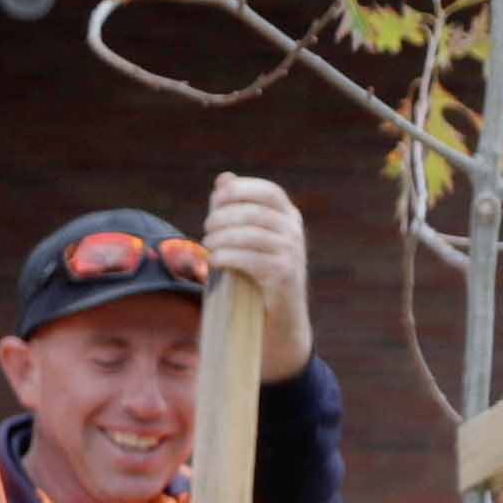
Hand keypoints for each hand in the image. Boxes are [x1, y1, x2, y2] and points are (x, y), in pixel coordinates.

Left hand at [197, 172, 308, 369]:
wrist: (277, 325)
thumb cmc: (256, 278)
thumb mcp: (246, 240)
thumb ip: (235, 210)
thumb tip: (224, 178)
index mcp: (290, 218)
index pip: (268, 191)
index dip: (241, 190)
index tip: (218, 199)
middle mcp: (295, 233)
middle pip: (255, 212)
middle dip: (224, 217)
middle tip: (207, 229)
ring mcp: (293, 254)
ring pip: (250, 234)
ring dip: (221, 238)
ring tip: (208, 246)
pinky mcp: (284, 276)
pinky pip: (249, 258)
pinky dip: (226, 257)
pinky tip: (215, 262)